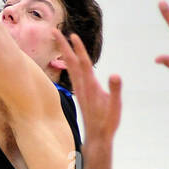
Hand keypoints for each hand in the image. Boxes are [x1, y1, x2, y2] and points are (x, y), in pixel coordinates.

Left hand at [52, 29, 121, 144]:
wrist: (96, 137)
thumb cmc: (107, 122)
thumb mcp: (115, 106)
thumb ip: (115, 90)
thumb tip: (115, 75)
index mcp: (90, 86)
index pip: (83, 63)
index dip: (78, 49)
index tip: (72, 35)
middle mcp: (82, 85)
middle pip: (70, 61)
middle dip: (62, 46)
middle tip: (53, 31)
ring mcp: (79, 89)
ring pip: (69, 67)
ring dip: (63, 52)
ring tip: (58, 40)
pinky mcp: (80, 93)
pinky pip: (72, 73)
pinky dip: (68, 63)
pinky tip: (67, 61)